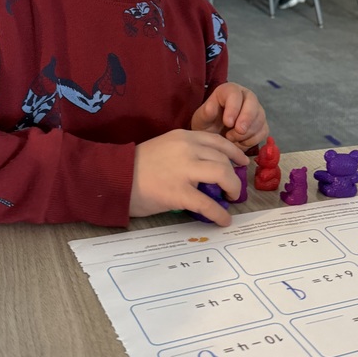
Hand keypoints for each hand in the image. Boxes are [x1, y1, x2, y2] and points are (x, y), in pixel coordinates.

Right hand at [129, 130, 247, 224]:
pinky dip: (219, 214)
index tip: (242, 161)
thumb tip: (207, 167)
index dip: (234, 152)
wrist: (115, 177)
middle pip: (223, 159)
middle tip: (234, 187)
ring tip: (230, 199)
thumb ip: (186, 151)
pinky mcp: (179, 193)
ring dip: (232, 189)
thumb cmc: (137, 165)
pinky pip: (208, 204)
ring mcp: (184, 170)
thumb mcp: (164, 147)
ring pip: (222, 175)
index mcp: (183, 137)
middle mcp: (187, 149)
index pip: (218, 141)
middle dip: (234, 175)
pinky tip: (223, 220)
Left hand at [190, 83, 268, 149]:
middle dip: (246, 118)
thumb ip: (206, 113)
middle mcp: (245, 97)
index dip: (233, 108)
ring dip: (247, 132)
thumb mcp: (201, 119)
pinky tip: (239, 143)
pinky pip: (263, 131)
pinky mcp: (261, 125)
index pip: (235, 94)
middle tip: (239, 131)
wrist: (214, 136)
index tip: (227, 123)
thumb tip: (211, 109)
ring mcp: (256, 111)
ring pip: (259, 118)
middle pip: (253, 103)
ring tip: (231, 138)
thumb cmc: (208, 124)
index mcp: (229, 91)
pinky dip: (252, 140)